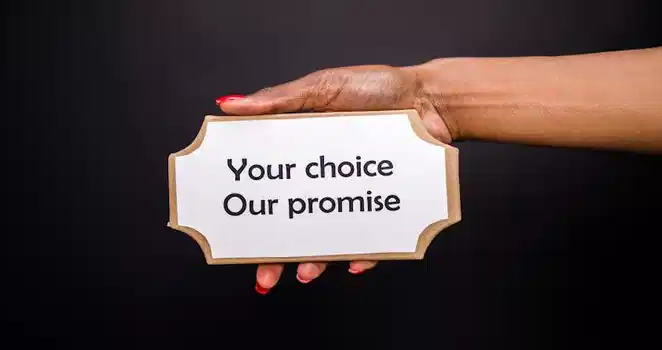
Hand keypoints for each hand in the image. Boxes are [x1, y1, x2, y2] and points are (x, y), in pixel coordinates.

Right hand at [216, 65, 457, 293]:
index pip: (272, 188)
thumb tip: (230, 106)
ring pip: (331, 238)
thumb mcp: (321, 87)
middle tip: (265, 274)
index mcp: (303, 154)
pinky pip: (374, 239)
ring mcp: (356, 197)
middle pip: (296, 224)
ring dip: (316, 261)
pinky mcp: (385, 208)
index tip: (234, 232)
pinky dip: (364, 254)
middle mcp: (327, 181)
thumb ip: (278, 100)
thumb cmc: (378, 87)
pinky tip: (354, 263)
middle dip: (277, 255)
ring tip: (308, 271)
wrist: (432, 99)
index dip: (253, 211)